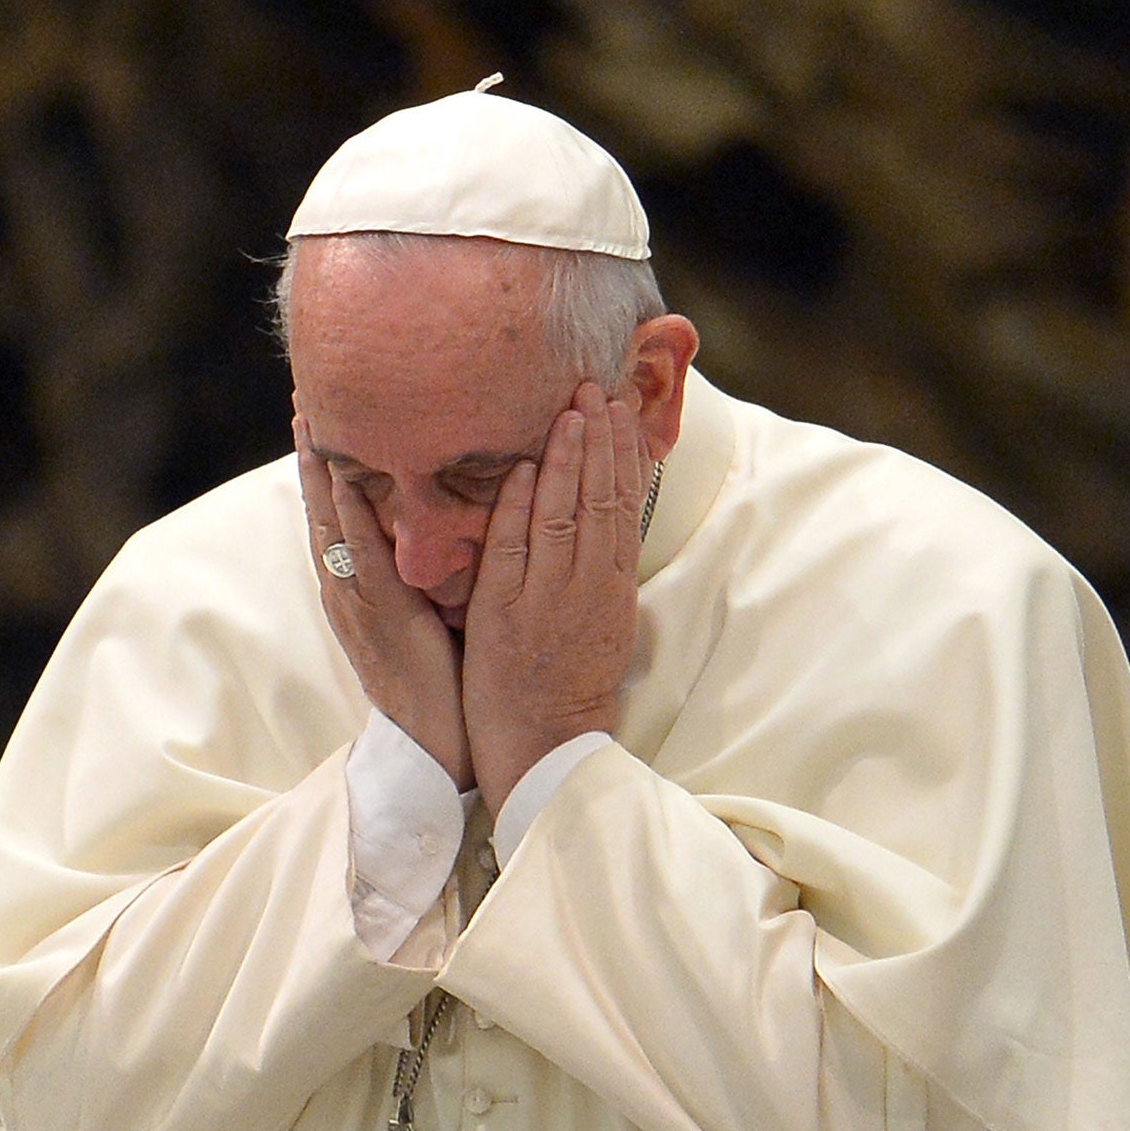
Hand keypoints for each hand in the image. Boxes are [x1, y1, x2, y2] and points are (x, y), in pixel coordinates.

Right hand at [295, 417, 472, 787]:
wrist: (432, 742)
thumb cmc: (436, 679)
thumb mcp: (419, 612)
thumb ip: (415, 571)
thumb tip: (427, 527)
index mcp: (354, 588)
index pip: (333, 516)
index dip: (322, 468)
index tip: (316, 420)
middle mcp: (345, 589)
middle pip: (320, 510)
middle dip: (311, 457)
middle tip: (302, 401)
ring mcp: (356, 601)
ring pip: (330, 525)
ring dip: (319, 473)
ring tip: (309, 424)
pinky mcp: (379, 614)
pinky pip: (360, 555)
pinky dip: (351, 515)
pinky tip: (345, 481)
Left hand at [462, 383, 645, 813]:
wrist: (545, 744)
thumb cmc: (570, 684)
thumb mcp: (602, 621)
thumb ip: (601, 570)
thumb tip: (607, 521)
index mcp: (613, 586)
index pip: (624, 506)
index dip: (622, 455)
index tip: (619, 410)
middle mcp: (587, 585)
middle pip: (600, 499)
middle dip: (599, 440)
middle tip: (596, 386)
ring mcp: (547, 597)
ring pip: (562, 514)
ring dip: (565, 459)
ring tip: (569, 410)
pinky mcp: (505, 613)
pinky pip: (512, 550)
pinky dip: (516, 508)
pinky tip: (518, 469)